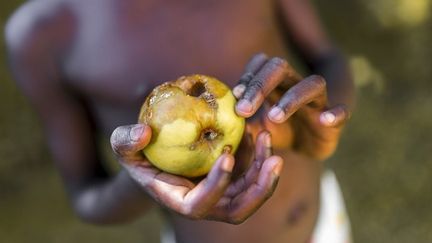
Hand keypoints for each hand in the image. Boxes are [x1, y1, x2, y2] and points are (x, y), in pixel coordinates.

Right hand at [110, 124, 282, 223]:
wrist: (157, 159)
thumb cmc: (140, 155)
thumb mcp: (123, 147)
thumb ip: (125, 141)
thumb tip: (143, 133)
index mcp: (179, 201)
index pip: (200, 205)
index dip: (216, 185)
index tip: (227, 156)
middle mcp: (205, 204)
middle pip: (238, 210)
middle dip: (260, 190)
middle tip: (275, 160)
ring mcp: (221, 195)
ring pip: (252, 194)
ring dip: (266, 172)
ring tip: (268, 138)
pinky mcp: (232, 183)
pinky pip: (253, 176)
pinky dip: (261, 158)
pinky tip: (260, 135)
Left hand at [233, 53, 350, 159]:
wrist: (309, 145)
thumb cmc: (279, 130)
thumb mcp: (256, 127)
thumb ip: (241, 122)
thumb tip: (215, 123)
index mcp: (275, 84)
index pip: (261, 65)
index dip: (248, 76)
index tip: (235, 97)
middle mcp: (296, 86)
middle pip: (281, 67)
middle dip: (260, 85)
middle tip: (244, 109)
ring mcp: (317, 101)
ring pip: (312, 84)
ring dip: (292, 98)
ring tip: (274, 116)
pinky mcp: (334, 120)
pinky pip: (341, 111)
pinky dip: (336, 113)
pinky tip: (326, 119)